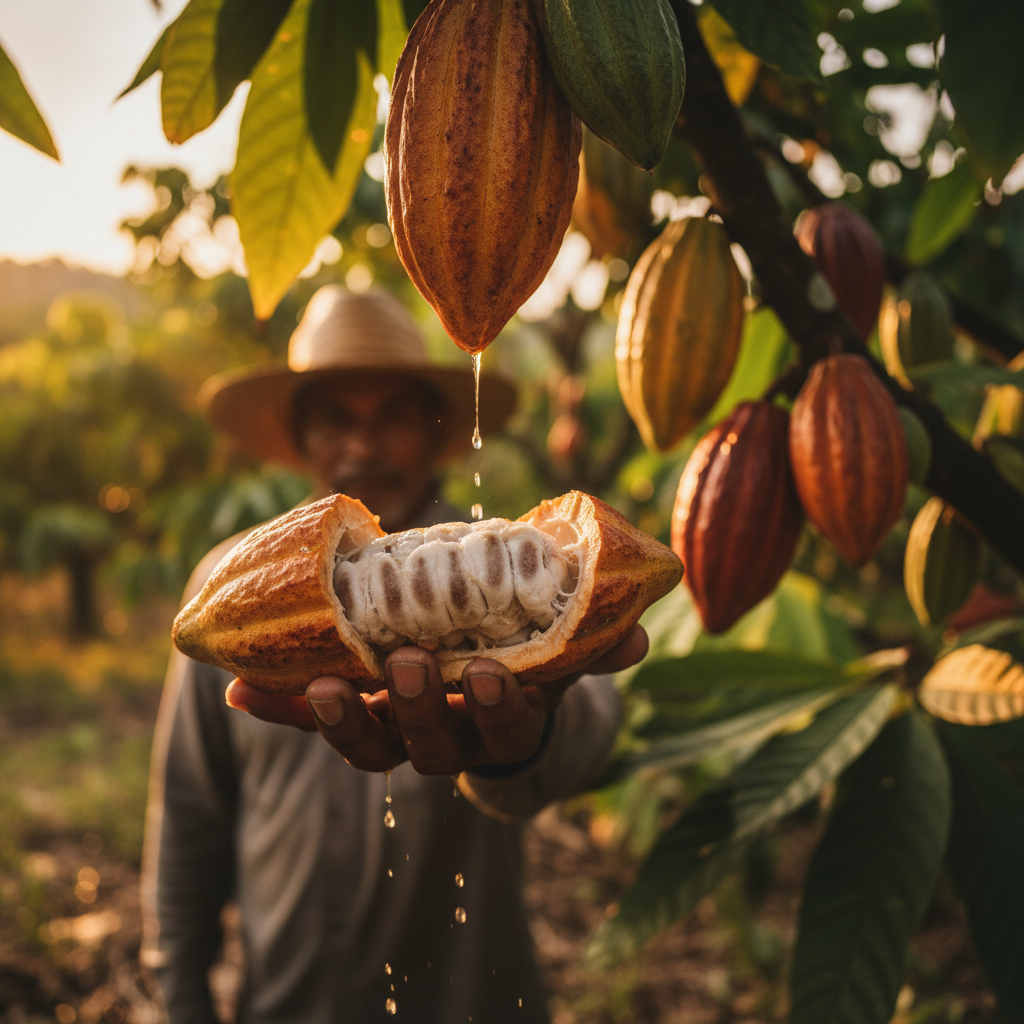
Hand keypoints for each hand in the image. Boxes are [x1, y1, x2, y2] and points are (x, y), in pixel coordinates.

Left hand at [225, 625, 647, 774]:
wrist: (480, 694)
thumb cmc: (524, 664)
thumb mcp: (560, 657)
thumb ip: (591, 647)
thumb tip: (636, 635)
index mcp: (502, 724)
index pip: (506, 727)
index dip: (497, 709)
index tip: (491, 674)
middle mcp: (447, 742)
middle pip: (430, 745)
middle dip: (418, 709)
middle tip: (407, 663)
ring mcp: (397, 734)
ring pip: (370, 746)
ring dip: (341, 721)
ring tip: (316, 687)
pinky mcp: (354, 719)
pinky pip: (315, 721)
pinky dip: (278, 709)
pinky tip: (238, 690)